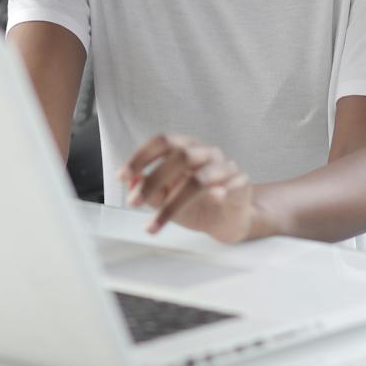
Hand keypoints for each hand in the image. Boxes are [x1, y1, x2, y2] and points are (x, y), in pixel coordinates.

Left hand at [120, 133, 256, 242]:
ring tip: (156, 223)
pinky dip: (222, 192)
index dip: (142, 156)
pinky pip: (233, 186)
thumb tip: (131, 183)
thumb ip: (150, 190)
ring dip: (173, 203)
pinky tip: (214, 199)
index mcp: (187, 150)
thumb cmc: (196, 204)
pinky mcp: (242, 185)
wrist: (228, 220)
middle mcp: (207, 154)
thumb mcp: (166, 199)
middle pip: (181, 156)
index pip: (164, 142)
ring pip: (201, 178)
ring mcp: (226, 168)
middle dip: (154, 180)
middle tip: (134, 202)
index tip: (123, 175)